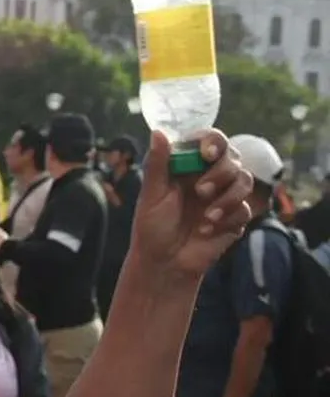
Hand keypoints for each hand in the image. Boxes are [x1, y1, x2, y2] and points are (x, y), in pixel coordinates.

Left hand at [131, 130, 251, 277]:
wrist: (164, 264)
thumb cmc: (152, 228)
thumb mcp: (151, 195)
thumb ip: (157, 164)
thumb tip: (158, 132)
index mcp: (188, 167)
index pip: (210, 140)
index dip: (213, 141)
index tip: (207, 153)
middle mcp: (209, 177)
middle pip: (233, 158)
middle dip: (220, 173)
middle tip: (200, 192)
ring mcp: (224, 196)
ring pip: (245, 180)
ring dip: (227, 198)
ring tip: (205, 217)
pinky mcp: (235, 217)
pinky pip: (245, 209)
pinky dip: (227, 219)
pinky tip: (206, 231)